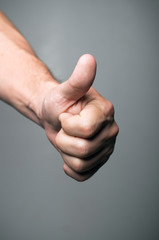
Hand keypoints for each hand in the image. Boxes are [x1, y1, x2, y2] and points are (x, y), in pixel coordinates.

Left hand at [41, 54, 118, 180]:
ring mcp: (105, 148)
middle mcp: (110, 130)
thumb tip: (88, 59)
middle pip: (82, 149)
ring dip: (65, 151)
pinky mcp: (98, 161)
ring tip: (67, 138)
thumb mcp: (66, 89)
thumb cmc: (59, 101)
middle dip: (63, 139)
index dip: (67, 125)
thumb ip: (79, 78)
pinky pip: (82, 175)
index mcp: (106, 112)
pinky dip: (69, 166)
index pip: (85, 130)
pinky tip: (69, 153)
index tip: (66, 116)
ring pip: (80, 164)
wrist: (54, 115)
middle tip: (64, 128)